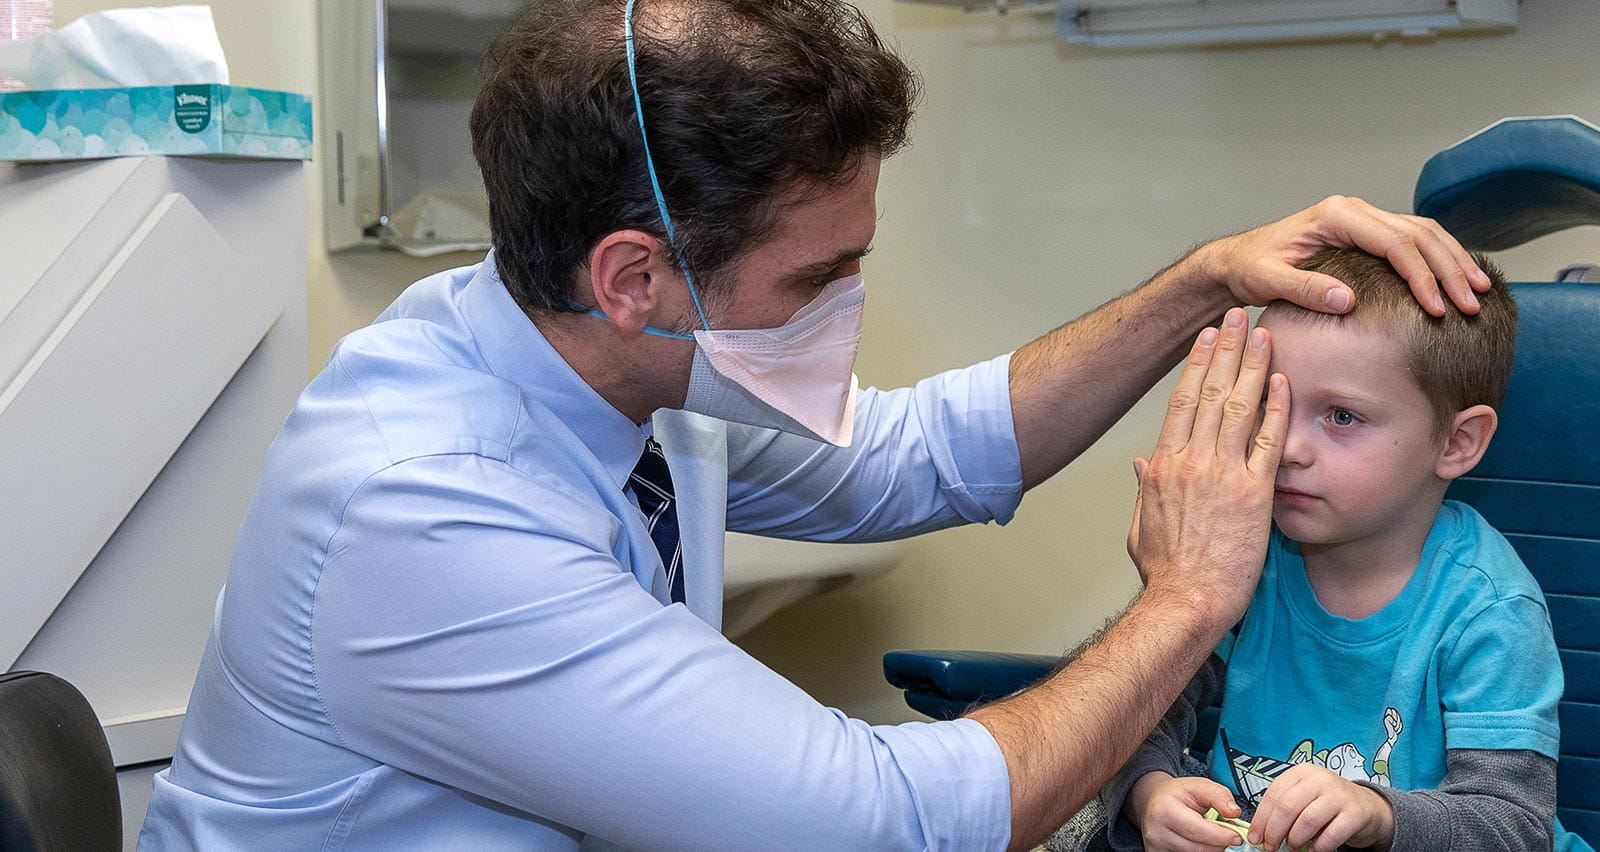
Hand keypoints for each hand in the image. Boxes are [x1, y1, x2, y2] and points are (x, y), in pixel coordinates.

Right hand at [1130, 772, 1246, 851]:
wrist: (1154, 801)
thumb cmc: (1178, 794)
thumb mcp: (1199, 785)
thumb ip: (1219, 796)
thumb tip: (1234, 813)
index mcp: (1164, 810)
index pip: (1195, 830)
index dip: (1219, 836)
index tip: (1237, 836)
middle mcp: (1156, 832)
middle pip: (1197, 848)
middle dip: (1219, 844)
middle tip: (1230, 835)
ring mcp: (1156, 847)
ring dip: (1210, 848)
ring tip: (1211, 834)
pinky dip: (1200, 850)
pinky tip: (1200, 841)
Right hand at [1131, 307, 1288, 626]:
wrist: (1187, 601)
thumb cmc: (1165, 572)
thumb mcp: (1141, 526)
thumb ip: (1145, 490)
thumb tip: (1141, 465)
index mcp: (1164, 466)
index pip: (1181, 402)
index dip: (1196, 365)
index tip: (1207, 339)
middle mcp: (1191, 461)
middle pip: (1209, 392)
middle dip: (1224, 349)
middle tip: (1236, 316)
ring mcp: (1223, 475)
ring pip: (1238, 406)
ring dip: (1251, 365)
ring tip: (1263, 333)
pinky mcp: (1254, 494)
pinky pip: (1268, 441)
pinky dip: (1275, 407)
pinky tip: (1283, 380)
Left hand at [1196, 195, 1491, 317]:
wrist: (1237, 260)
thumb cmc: (1249, 268)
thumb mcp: (1267, 281)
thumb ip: (1303, 289)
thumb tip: (1346, 301)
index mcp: (1335, 216)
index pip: (1393, 243)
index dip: (1421, 276)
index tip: (1438, 309)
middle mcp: (1354, 211)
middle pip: (1418, 235)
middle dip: (1450, 270)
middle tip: (1474, 304)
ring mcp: (1363, 219)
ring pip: (1423, 234)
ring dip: (1454, 262)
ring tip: (1480, 292)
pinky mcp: (1366, 233)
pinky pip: (1413, 241)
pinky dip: (1439, 260)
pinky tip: (1457, 282)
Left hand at [1249, 764, 1394, 851]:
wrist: (1366, 806)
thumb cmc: (1327, 803)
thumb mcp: (1303, 797)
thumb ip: (1283, 808)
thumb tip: (1259, 831)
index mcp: (1301, 772)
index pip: (1273, 795)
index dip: (1261, 819)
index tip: (1255, 837)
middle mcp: (1320, 779)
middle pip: (1287, 807)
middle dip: (1274, 831)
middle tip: (1271, 846)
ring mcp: (1338, 795)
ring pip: (1307, 821)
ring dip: (1295, 839)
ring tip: (1292, 847)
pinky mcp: (1354, 814)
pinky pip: (1331, 835)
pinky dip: (1318, 847)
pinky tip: (1312, 850)